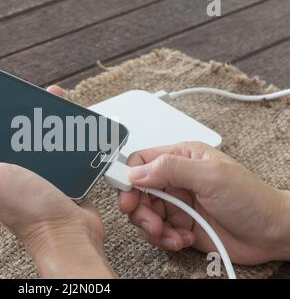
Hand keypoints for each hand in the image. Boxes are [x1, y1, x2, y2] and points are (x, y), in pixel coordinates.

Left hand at [0, 85, 114, 277]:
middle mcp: (14, 174)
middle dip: (21, 114)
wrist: (71, 232)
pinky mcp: (61, 176)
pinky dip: (67, 135)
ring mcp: (39, 174)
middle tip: (29, 94)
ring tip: (53, 99)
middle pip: (15, 136)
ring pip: (41, 139)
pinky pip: (62, 150)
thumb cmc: (31, 210)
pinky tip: (73, 122)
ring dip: (47, 120)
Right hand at [119, 142, 289, 264]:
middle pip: (137, 191)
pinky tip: (183, 240)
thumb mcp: (212, 176)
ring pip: (144, 213)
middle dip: (139, 209)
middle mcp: (175, 179)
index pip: (141, 161)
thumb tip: (137, 172)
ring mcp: (176, 203)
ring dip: (153, 228)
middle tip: (151, 222)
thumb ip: (172, 169)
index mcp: (181, 158)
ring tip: (170, 235)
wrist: (271, 233)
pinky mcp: (179, 224)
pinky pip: (157, 232)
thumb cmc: (251, 198)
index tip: (126, 195)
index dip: (127, 178)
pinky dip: (165, 239)